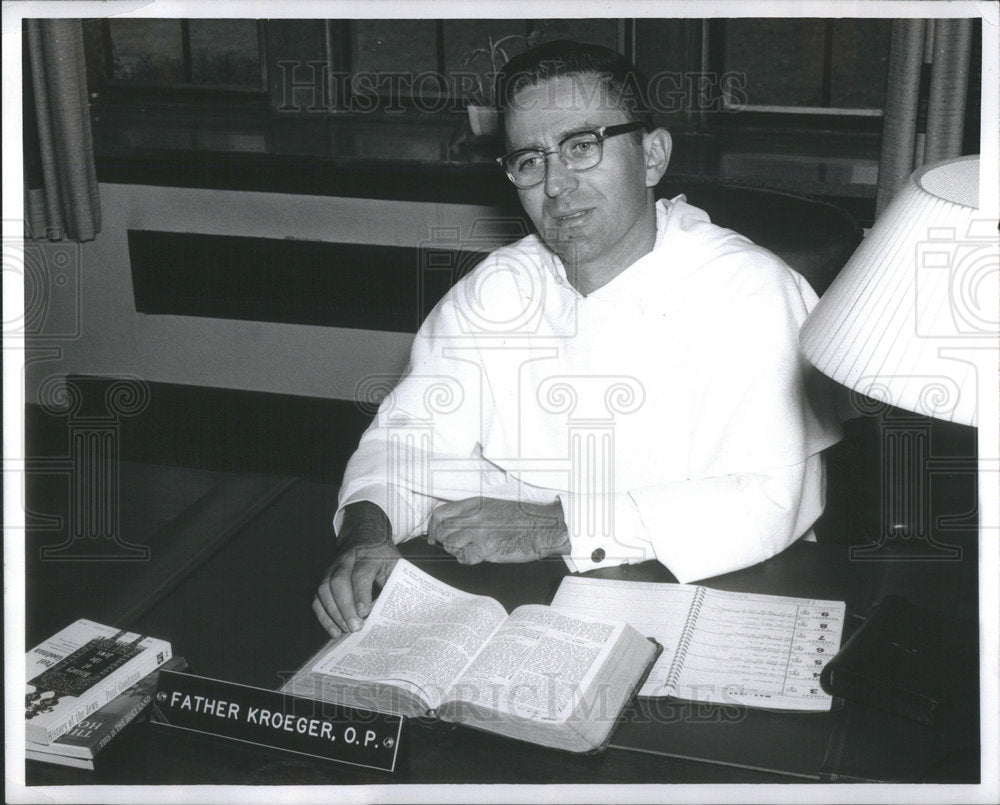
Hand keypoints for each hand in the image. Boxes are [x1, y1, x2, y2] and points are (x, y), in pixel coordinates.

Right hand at [313, 502, 399, 637]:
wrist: (364, 538)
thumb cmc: (382, 556)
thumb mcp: (394, 564)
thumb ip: (396, 582)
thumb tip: (400, 609)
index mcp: (367, 556)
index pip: (360, 574)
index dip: (361, 593)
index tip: (364, 612)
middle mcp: (346, 561)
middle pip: (338, 582)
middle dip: (345, 607)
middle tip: (355, 627)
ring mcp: (331, 569)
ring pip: (324, 590)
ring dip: (333, 613)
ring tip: (345, 631)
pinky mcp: (324, 580)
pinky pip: (317, 598)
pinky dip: (324, 616)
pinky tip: (335, 631)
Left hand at [427, 497, 569, 564]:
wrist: (542, 527)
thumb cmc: (521, 517)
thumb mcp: (493, 505)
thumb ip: (472, 512)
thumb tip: (453, 524)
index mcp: (474, 504)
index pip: (440, 513)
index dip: (432, 527)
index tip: (432, 536)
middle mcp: (474, 517)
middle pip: (442, 531)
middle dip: (442, 541)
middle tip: (452, 545)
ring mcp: (480, 533)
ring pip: (451, 545)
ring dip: (456, 551)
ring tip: (468, 550)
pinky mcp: (487, 548)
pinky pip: (465, 558)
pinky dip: (467, 559)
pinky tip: (476, 556)